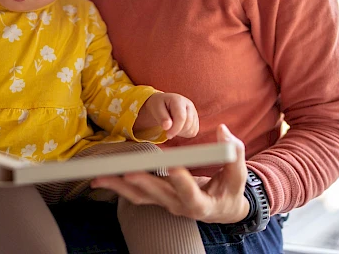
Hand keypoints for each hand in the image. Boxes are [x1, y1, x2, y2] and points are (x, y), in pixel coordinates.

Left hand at [91, 124, 249, 223]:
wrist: (222, 208)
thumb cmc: (231, 189)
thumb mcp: (238, 174)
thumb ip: (234, 152)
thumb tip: (223, 130)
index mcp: (201, 204)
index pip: (190, 193)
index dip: (182, 181)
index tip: (173, 167)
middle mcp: (179, 206)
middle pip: (158, 195)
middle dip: (142, 182)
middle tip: (128, 171)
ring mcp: (166, 203)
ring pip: (140, 197)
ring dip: (119, 187)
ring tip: (100, 178)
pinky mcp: (157, 198)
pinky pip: (135, 194)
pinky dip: (118, 187)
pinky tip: (102, 179)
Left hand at [134, 93, 198, 138]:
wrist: (164, 103)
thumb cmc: (160, 105)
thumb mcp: (156, 108)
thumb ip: (162, 117)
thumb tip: (167, 127)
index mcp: (179, 100)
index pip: (181, 117)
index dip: (175, 129)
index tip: (167, 135)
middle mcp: (189, 105)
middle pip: (188, 124)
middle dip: (177, 131)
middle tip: (167, 131)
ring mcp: (194, 112)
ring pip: (192, 129)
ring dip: (181, 133)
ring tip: (171, 127)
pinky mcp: (196, 120)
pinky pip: (193, 132)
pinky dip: (185, 134)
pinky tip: (177, 128)